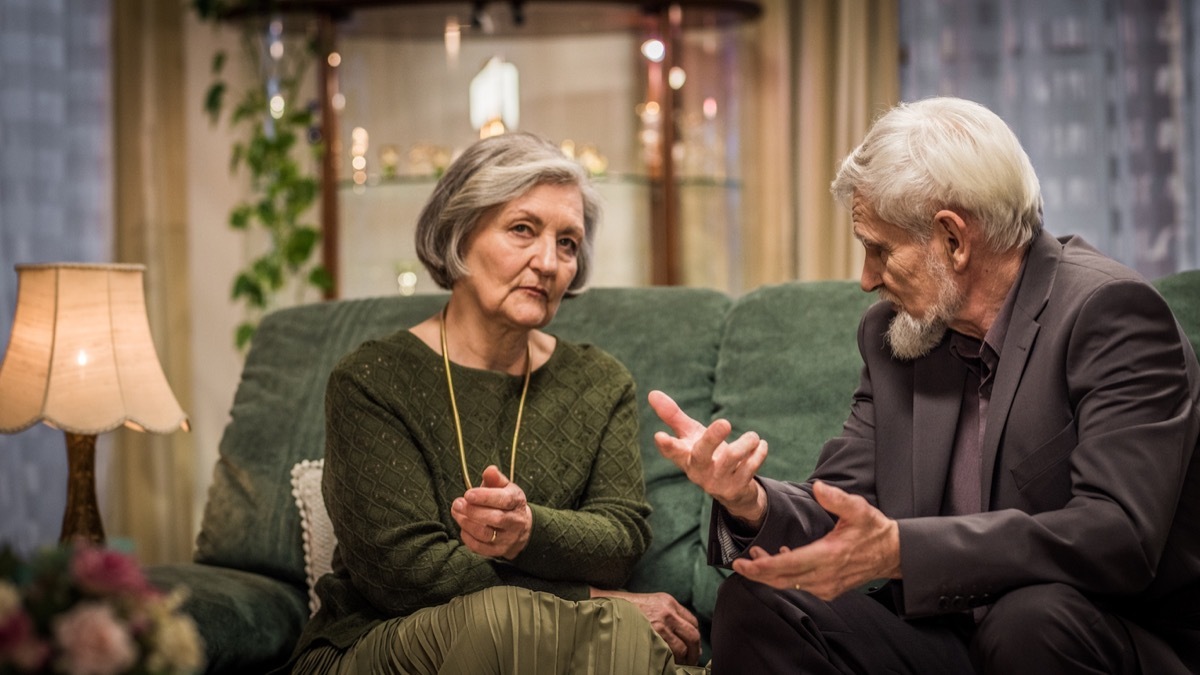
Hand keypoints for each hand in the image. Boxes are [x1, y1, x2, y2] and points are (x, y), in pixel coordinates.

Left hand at [451, 465, 532, 559]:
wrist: (521, 528)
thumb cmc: (506, 503)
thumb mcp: (504, 487)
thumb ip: (495, 479)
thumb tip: (490, 470)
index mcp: (517, 501)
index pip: (504, 500)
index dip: (485, 497)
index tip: (468, 494)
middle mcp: (516, 521)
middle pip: (495, 518)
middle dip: (473, 511)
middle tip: (457, 503)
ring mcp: (508, 538)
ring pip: (486, 535)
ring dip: (467, 524)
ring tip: (456, 513)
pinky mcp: (499, 551)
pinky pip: (480, 548)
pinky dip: (468, 537)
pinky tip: (462, 527)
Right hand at [590, 588, 700, 665]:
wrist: (608, 605)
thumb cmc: (628, 607)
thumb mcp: (651, 602)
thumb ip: (668, 614)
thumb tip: (682, 635)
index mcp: (669, 601)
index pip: (693, 621)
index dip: (695, 637)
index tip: (694, 647)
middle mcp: (667, 611)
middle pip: (693, 634)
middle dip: (695, 650)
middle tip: (693, 660)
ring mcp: (660, 622)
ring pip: (683, 646)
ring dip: (684, 657)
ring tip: (680, 663)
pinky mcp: (651, 633)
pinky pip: (669, 651)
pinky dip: (672, 658)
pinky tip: (668, 661)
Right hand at [648, 390, 768, 525]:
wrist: (730, 489)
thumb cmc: (705, 453)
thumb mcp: (689, 435)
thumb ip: (672, 415)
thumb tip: (651, 393)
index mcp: (684, 457)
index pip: (672, 451)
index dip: (666, 444)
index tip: (659, 436)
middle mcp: (698, 471)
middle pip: (702, 455)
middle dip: (713, 438)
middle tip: (725, 422)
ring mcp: (717, 482)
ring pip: (731, 458)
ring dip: (746, 442)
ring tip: (753, 436)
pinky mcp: (735, 489)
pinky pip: (750, 467)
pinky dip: (758, 453)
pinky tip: (760, 446)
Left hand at [731, 481, 900, 599]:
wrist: (892, 553)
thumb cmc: (873, 530)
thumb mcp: (858, 509)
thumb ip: (837, 499)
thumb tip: (819, 487)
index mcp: (829, 555)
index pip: (788, 565)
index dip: (763, 567)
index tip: (744, 563)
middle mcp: (825, 575)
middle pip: (783, 580)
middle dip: (757, 573)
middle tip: (739, 563)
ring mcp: (827, 586)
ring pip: (790, 584)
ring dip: (769, 574)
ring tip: (754, 557)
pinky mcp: (829, 590)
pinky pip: (800, 585)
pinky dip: (785, 576)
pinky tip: (779, 559)